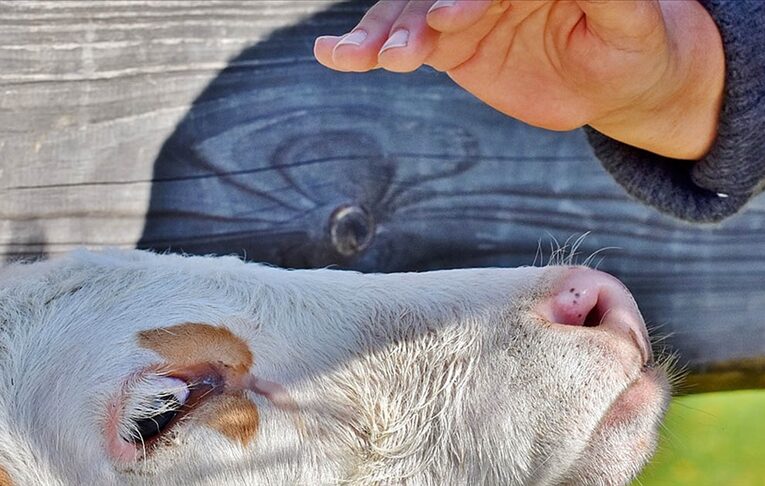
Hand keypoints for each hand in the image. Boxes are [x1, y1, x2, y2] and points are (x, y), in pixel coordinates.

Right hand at [314, 0, 724, 159]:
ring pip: (409, 14)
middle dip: (413, 17)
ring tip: (358, 56)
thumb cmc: (632, 44)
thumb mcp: (629, 19)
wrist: (614, 83)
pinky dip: (366, 49)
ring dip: (381, 34)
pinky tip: (335, 54)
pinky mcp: (449, 43)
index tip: (446, 21)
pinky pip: (402, 43)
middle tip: (399, 50)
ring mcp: (464, 10)